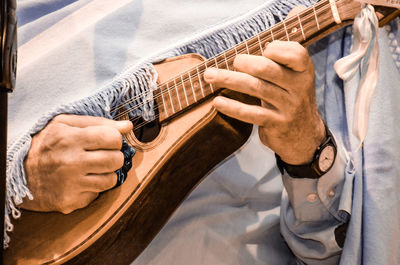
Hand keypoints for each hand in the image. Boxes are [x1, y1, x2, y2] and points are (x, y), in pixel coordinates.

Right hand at [22, 114, 132, 213]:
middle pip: (116, 159)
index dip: (114, 139)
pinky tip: (81, 181)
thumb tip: (128, 126)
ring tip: (92, 169)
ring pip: (111, 179)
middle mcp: (71, 162)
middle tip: (102, 156)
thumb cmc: (44, 144)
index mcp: (70, 138)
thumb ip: (98, 123)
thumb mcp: (64, 124)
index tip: (107, 141)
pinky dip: (93, 188)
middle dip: (114, 156)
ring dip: (106, 174)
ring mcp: (70, 184)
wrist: (17, 174)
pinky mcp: (70, 201)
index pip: (113, 138)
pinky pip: (97, 194)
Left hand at [204, 41, 324, 164]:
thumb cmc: (290, 100)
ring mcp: (288, 107)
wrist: (305, 137)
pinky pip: (250, 113)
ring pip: (254, 88)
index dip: (276, 49)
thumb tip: (245, 52)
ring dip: (228, 79)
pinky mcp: (276, 124)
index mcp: (304, 71)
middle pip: (266, 69)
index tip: (263, 50)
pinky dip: (232, 106)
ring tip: (209, 76)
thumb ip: (278, 64)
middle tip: (231, 62)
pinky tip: (217, 102)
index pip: (295, 52)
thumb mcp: (294, 80)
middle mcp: (299, 88)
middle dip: (243, 62)